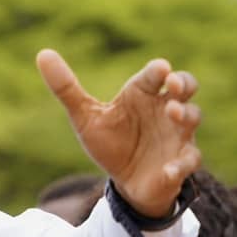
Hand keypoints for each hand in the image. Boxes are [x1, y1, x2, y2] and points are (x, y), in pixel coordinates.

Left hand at [37, 52, 200, 218]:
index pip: (154, 75)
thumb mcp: (85, 117)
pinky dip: (180, 165)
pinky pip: (189, 160)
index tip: (160, 69)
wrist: (125, 182)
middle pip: (186, 87)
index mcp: (142, 94)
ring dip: (186, 114)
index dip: (159, 70)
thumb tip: (42, 54)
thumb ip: (66, 88)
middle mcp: (165, 109)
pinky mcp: (181, 162)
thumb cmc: (110, 142)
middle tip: (173, 85)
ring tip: (173, 113)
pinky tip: (168, 171)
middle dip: (184, 82)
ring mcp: (177, 134)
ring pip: (193, 117)